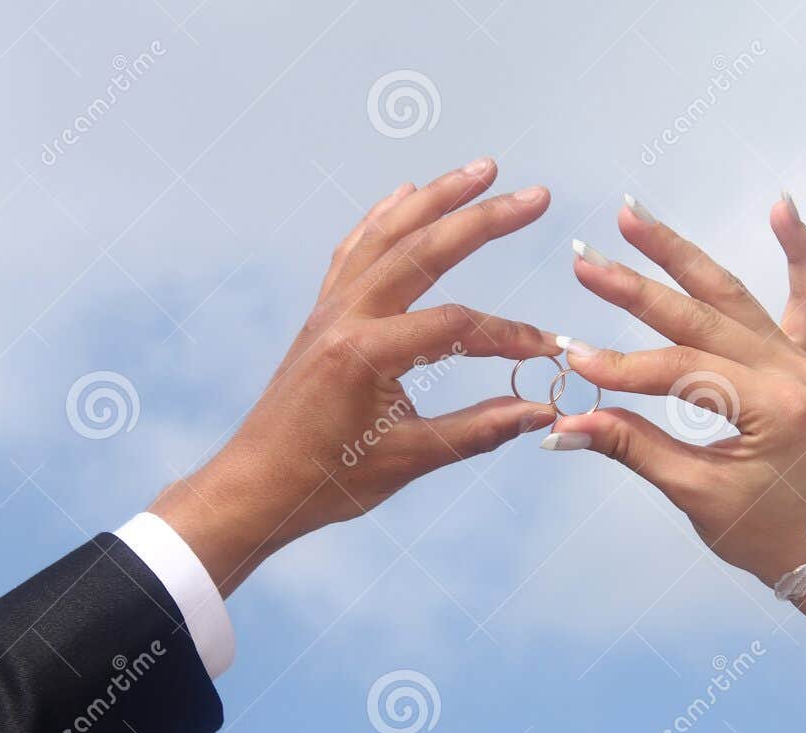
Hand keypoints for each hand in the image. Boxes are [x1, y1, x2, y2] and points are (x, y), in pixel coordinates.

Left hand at [151, 158, 558, 595]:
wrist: (256, 487)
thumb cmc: (325, 482)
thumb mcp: (409, 459)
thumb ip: (479, 430)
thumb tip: (541, 411)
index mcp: (365, 353)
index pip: (456, 326)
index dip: (509, 335)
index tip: (550, 348)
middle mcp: (345, 316)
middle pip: (423, 249)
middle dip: (482, 218)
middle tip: (534, 196)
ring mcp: (329, 309)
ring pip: (388, 235)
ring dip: (436, 198)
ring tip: (482, 171)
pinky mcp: (322, 314)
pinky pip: (355, 250)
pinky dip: (384, 219)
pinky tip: (406, 193)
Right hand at [543, 195, 805, 588]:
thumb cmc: (767, 534)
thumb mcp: (698, 496)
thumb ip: (636, 449)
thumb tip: (567, 425)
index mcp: (773, 408)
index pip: (682, 372)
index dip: (622, 367)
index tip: (572, 361)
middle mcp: (794, 373)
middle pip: (703, 319)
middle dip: (638, 289)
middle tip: (585, 260)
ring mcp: (803, 363)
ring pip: (736, 296)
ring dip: (683, 255)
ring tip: (634, 216)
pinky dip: (799, 255)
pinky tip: (781, 207)